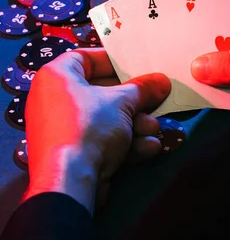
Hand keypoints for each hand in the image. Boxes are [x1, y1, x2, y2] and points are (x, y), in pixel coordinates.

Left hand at [23, 48, 170, 212]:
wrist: (70, 181)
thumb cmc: (90, 126)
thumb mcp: (123, 102)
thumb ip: (144, 89)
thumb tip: (163, 81)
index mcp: (57, 77)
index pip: (85, 58)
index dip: (113, 60)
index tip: (137, 65)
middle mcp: (56, 100)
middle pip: (103, 92)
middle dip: (135, 100)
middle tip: (156, 98)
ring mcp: (65, 129)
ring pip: (109, 119)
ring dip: (137, 124)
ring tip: (153, 129)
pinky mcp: (76, 153)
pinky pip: (104, 140)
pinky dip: (127, 143)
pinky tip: (147, 148)